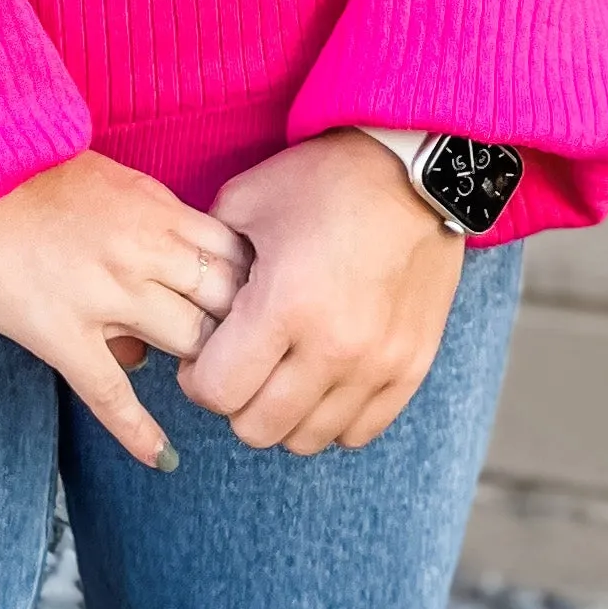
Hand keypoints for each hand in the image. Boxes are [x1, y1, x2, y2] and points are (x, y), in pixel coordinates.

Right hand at [0, 154, 252, 468]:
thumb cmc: (26, 167)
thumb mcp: (109, 179)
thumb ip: (151, 221)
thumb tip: (171, 283)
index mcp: (157, 208)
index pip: (238, 255)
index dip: (258, 286)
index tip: (264, 307)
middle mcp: (143, 252)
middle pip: (227, 304)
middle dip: (246, 333)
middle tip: (252, 358)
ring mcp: (104, 296)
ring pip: (188, 345)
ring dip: (204, 369)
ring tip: (212, 392)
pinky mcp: (60, 333)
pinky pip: (111, 394)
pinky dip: (141, 432)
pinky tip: (164, 458)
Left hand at [178, 132, 462, 455]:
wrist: (414, 170)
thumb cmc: (324, 179)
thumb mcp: (246, 201)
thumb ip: (210, 261)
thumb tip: (193, 307)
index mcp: (284, 304)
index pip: (217, 392)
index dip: (196, 378)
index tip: (202, 353)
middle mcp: (334, 347)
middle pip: (258, 429)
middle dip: (235, 401)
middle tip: (240, 363)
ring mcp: (378, 364)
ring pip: (307, 439)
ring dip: (283, 414)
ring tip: (282, 371)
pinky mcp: (410, 368)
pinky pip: (358, 432)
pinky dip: (331, 417)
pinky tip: (322, 378)